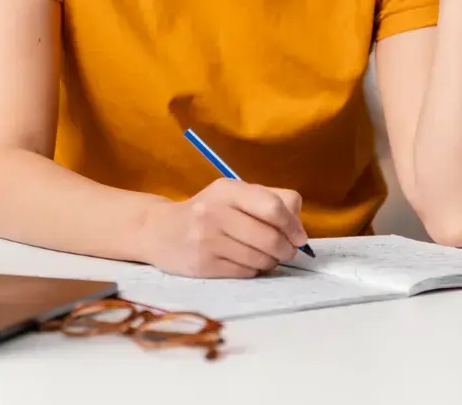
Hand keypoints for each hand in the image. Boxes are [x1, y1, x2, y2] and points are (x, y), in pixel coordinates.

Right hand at [144, 179, 308, 277]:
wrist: (162, 231)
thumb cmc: (209, 212)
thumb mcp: (235, 195)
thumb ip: (270, 202)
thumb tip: (300, 231)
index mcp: (229, 189)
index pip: (273, 207)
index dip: (293, 226)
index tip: (299, 238)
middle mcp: (216, 212)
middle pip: (270, 237)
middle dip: (286, 249)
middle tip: (287, 252)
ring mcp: (207, 239)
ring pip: (259, 258)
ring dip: (271, 262)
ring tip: (266, 257)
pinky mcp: (203, 265)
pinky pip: (244, 272)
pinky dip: (253, 270)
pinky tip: (247, 263)